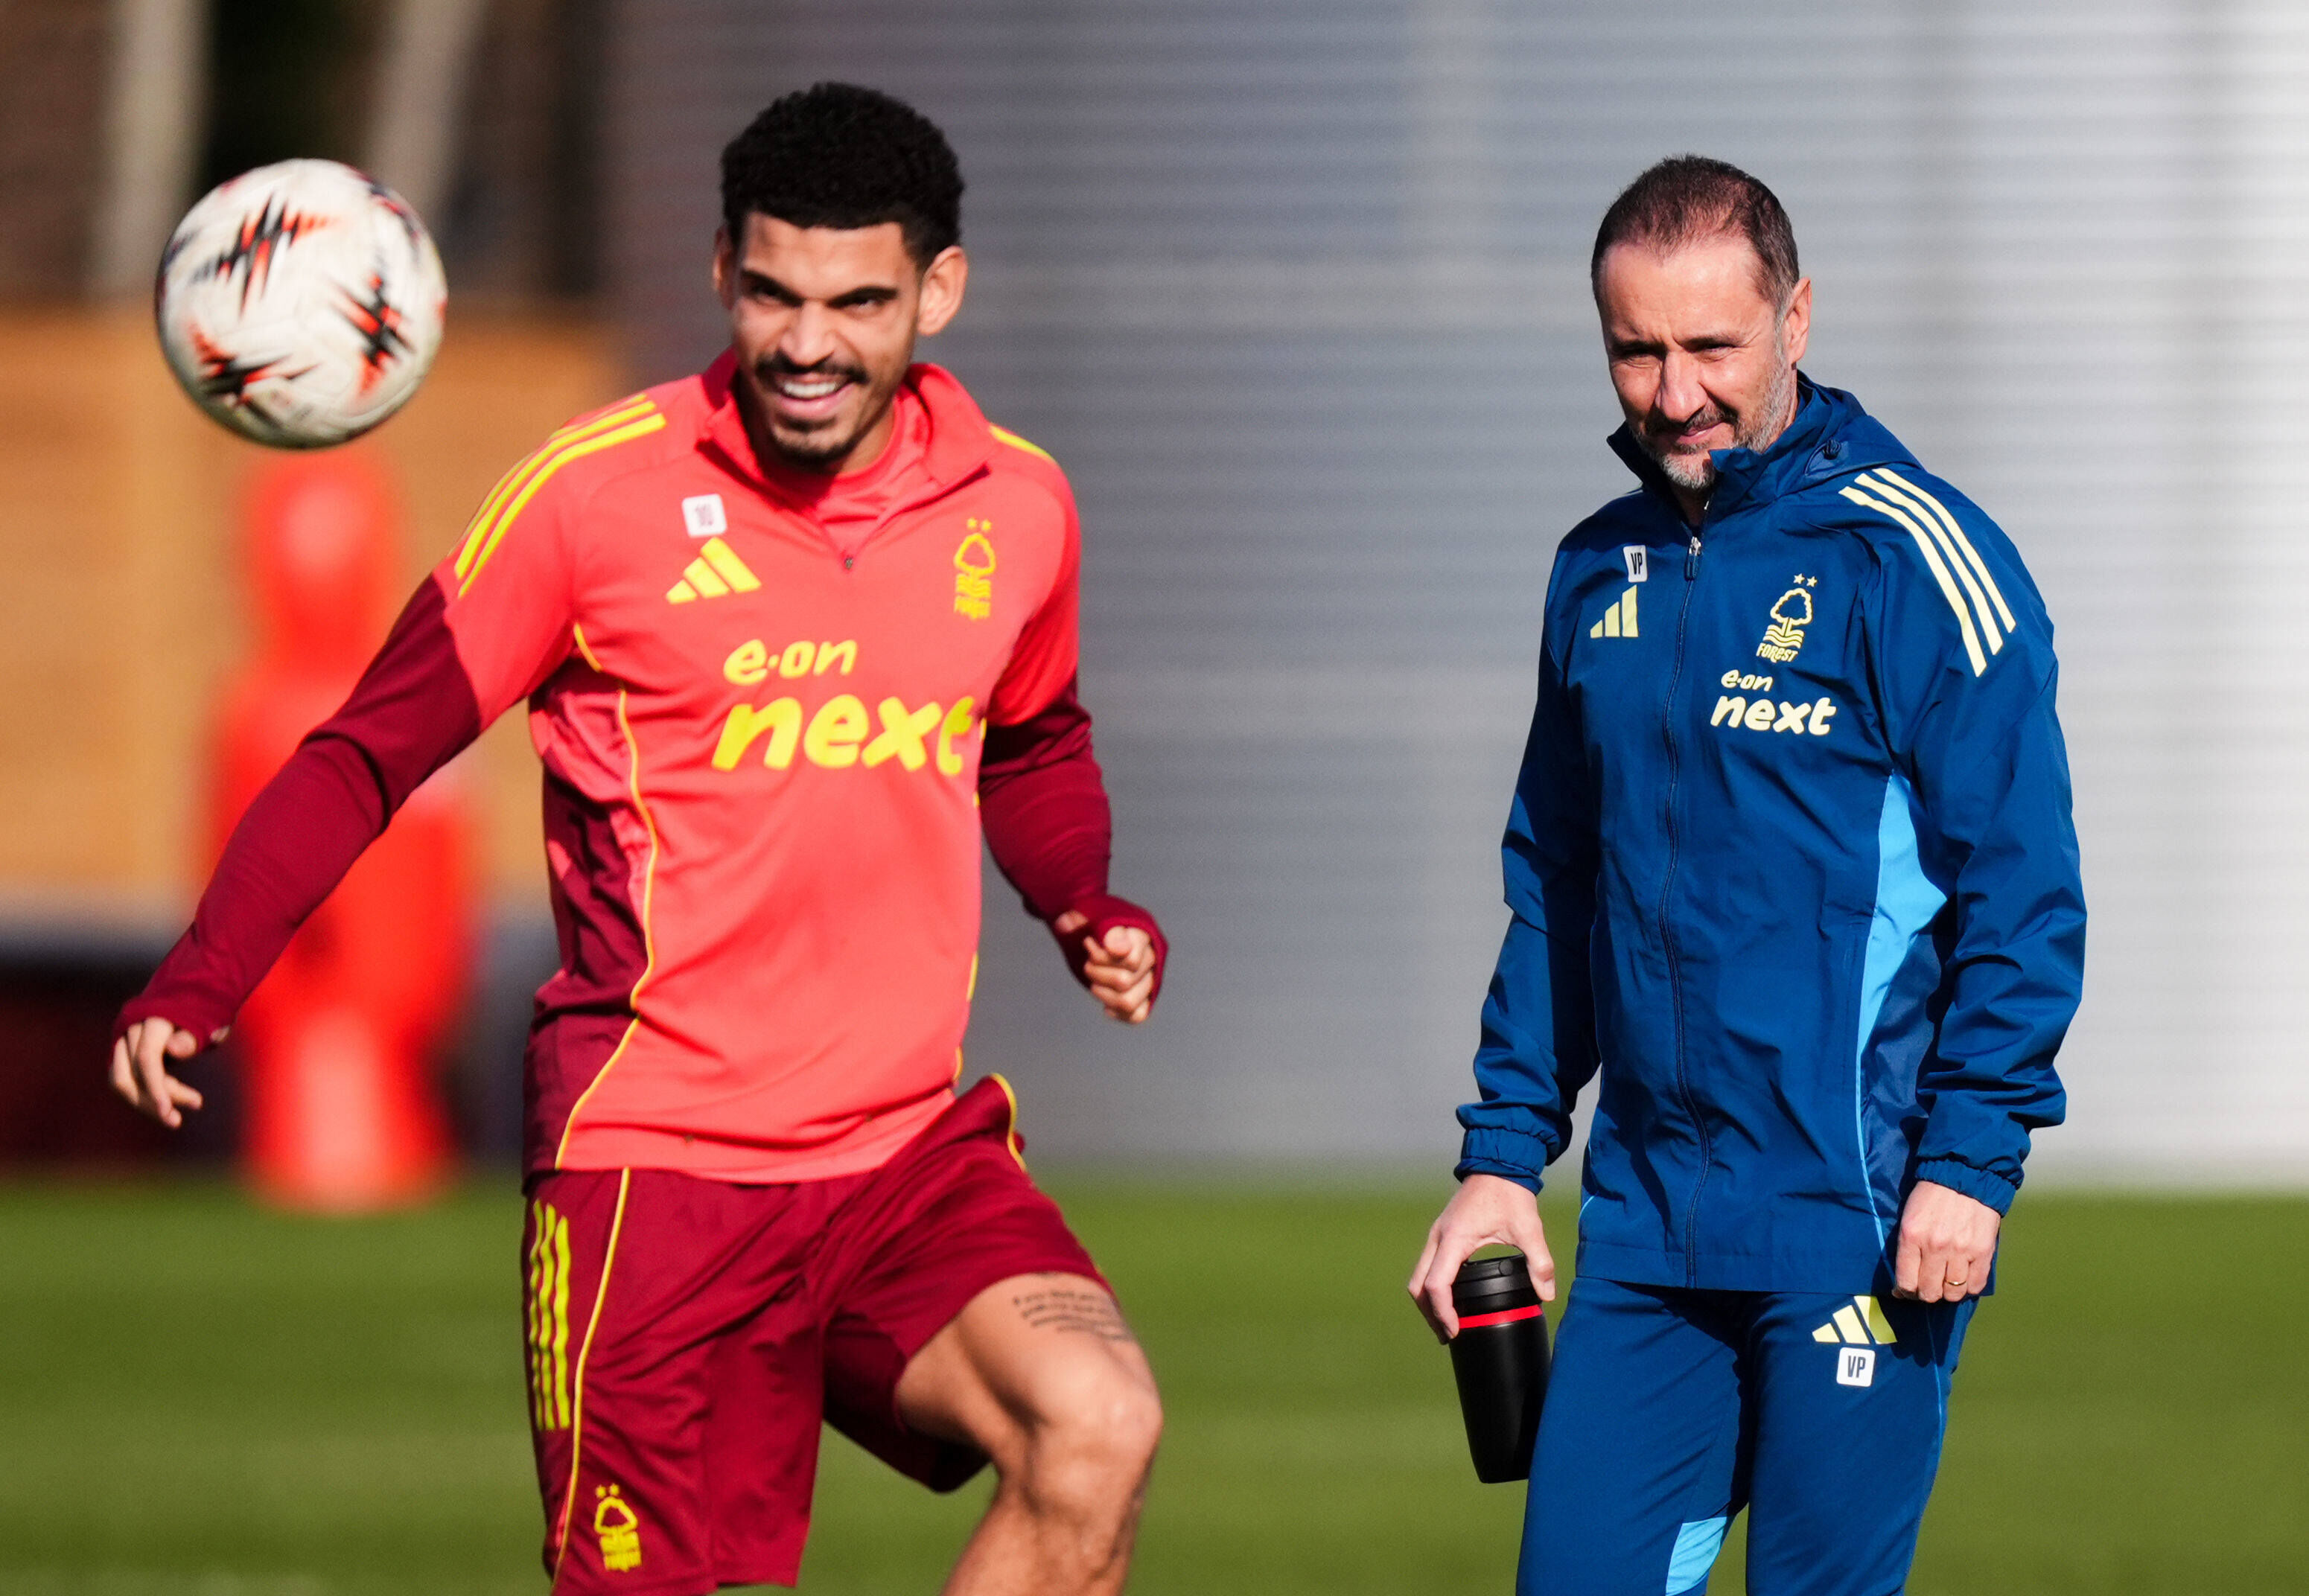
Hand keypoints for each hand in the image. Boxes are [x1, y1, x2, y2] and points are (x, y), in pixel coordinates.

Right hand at [109, 1017, 209, 1128]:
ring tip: (178, 1116)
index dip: (155, 1088)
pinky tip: (171, 1099)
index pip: (146, 1060)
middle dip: (153, 1101)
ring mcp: (121, 1041)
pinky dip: (145, 1093)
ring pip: (122, 1082)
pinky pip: (126, 1080)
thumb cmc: (205, 1011)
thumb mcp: (210, 1022)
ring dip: (146, 1103)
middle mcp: (130, 1029)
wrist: (188, 995)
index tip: (167, 1112)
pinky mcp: (121, 1053)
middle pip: (130, 1076)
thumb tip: (172, 1050)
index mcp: (152, 1020)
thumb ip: (193, 1036)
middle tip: (181, 1119)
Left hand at [1053, 910, 1155, 1023]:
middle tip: (1088, 961)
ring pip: (1129, 1002)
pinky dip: (1118, 1012)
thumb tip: (1100, 940)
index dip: (1102, 958)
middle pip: (1125, 981)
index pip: (1129, 959)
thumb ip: (1089, 920)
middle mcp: (1150, 957)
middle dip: (1097, 974)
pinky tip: (1105, 1002)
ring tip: (1095, 981)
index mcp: (1141, 933)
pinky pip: (1138, 1015)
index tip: (1089, 943)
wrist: (1090, 928)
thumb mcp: (1086, 911)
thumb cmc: (1090, 918)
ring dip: (1104, 994)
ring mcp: (1148, 978)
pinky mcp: (1143, 996)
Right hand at [1406, 1173, 1552, 1341]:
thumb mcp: (1528, 1229)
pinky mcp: (1442, 1233)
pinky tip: (1451, 1297)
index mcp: (1454, 1239)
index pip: (1436, 1285)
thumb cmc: (1510, 1194)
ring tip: (1447, 1322)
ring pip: (1419, 1276)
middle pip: (1418, 1285)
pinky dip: (1432, 1286)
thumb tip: (1547, 1295)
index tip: (1455, 1331)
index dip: (1442, 1312)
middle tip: (1449, 1335)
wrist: (1498, 1164)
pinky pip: (1428, 1266)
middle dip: (1430, 1314)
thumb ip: (1540, 1262)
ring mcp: (1437, 1235)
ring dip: (1428, 1301)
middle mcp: (1438, 1238)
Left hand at [1893, 1179, 1998, 1301]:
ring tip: (1946, 1282)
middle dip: (1925, 1294)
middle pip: (1929, 1292)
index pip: (1906, 1282)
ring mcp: (1961, 1250)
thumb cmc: (1931, 1195)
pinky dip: (1969, 1288)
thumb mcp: (1909, 1217)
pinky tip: (1964, 1279)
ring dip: (1948, 1292)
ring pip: (1953, 1293)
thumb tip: (1906, 1280)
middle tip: (1927, 1287)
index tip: (1905, 1291)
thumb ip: (1908, 1247)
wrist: (1964, 1176)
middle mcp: (1936, 1247)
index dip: (1905, 1292)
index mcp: (1912, 1237)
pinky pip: (1976, 1285)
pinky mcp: (1983, 1251)